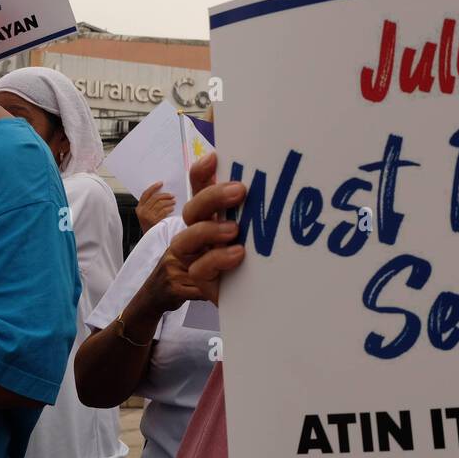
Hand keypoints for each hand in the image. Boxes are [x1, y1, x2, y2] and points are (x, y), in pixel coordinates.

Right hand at [136, 182, 175, 233]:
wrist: (151, 240)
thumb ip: (150, 205)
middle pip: (154, 198)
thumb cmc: (151, 226)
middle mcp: (142, 212)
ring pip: (160, 203)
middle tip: (171, 195)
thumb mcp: (146, 215)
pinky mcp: (155, 221)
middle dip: (165, 195)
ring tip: (173, 201)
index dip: (153, 187)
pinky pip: (164, 211)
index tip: (160, 183)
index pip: (145, 194)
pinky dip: (169, 208)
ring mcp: (148, 217)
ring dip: (169, 201)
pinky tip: (172, 208)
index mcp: (139, 209)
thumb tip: (161, 193)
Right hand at [165, 152, 246, 306]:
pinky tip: (238, 254)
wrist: (261, 300)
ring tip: (234, 229)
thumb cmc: (258, 259)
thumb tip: (273, 176)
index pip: (199, 188)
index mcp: (212, 215)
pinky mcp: (202, 281)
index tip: (215, 157)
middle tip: (240, 191)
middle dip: (212, 197)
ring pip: (185, 239)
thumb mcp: (258, 228)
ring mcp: (197, 257)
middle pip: (192, 209)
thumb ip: (256, 208)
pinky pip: (199, 268)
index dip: (201, 173)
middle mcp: (200, 233)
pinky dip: (217, 259)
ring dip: (208, 230)